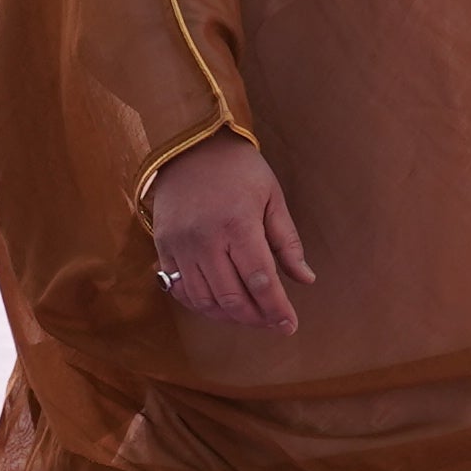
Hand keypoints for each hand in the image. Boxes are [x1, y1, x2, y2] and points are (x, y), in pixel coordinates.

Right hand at [146, 136, 310, 333]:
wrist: (190, 144)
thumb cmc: (239, 169)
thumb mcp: (272, 197)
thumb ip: (288, 242)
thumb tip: (306, 279)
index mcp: (238, 224)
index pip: (260, 281)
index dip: (277, 309)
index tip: (290, 326)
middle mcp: (206, 239)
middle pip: (231, 298)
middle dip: (256, 318)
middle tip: (272, 321)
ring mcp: (181, 245)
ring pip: (204, 300)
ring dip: (228, 316)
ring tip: (248, 315)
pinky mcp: (164, 246)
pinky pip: (179, 289)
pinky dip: (200, 305)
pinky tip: (218, 305)